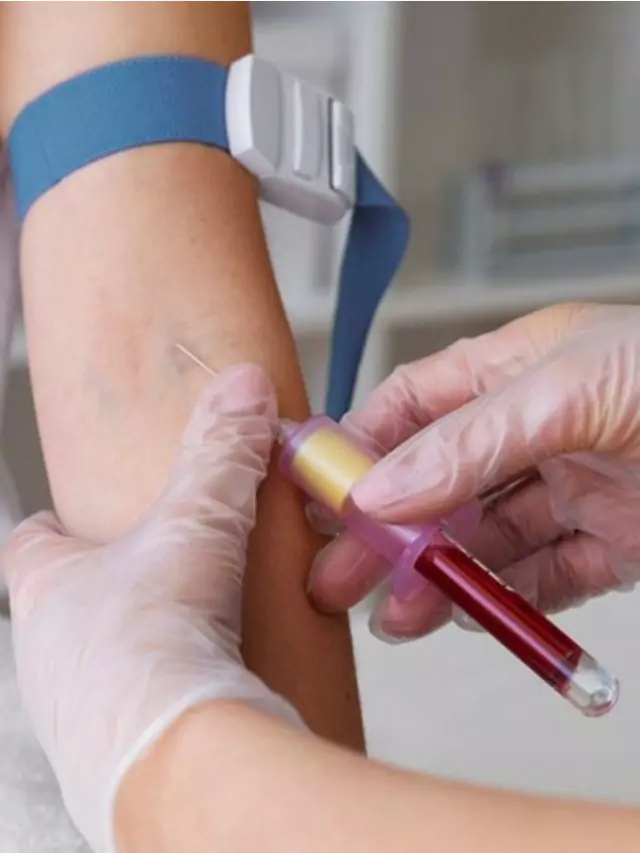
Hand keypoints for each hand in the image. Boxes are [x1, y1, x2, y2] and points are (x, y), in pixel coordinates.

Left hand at [2, 365, 303, 852]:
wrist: (173, 758)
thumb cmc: (152, 645)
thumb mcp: (195, 525)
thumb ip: (220, 453)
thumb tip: (241, 387)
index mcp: (49, 589)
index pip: (29, 545)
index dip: (52, 527)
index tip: (70, 518)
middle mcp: (49, 656)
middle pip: (63, 607)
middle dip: (105, 589)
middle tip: (155, 575)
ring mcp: (76, 713)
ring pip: (94, 666)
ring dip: (133, 649)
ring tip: (186, 636)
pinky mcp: (115, 759)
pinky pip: (131, 718)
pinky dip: (160, 700)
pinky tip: (201, 693)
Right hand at [308, 303, 639, 640]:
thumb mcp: (575, 391)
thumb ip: (472, 439)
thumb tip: (380, 485)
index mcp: (522, 369)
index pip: (415, 403)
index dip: (361, 443)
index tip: (318, 490)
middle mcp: (541, 428)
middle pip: (438, 481)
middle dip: (386, 529)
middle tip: (338, 576)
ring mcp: (576, 487)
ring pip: (484, 538)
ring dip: (439, 578)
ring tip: (397, 617)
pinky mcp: (614, 543)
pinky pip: (546, 577)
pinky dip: (507, 601)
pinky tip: (472, 617)